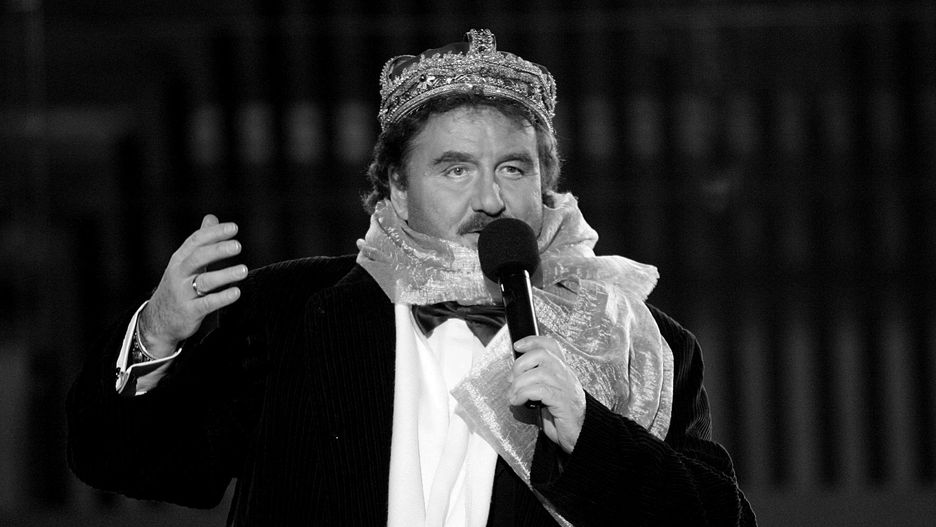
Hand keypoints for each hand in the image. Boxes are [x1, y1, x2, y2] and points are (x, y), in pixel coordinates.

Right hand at [138, 214, 246, 357]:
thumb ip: (201, 241)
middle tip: (238, 245)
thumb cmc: (178, 286)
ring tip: (244, 270)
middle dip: (218, 250)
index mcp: (180, 259)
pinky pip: (206, 304)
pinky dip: (222, 298)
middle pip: (198, 258)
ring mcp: (183, 293)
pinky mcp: (189, 312)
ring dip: (225, 275)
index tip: (233, 227)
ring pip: (205, 281)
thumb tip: (212, 217)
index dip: (214, 233)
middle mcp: (180, 274)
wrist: (158, 321)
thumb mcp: (185, 262)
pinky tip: (236, 293)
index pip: (196, 241)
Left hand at [507, 336, 585, 453]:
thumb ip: (535, 383)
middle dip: (520, 364)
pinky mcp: (562, 402)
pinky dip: (523, 394)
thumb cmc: (562, 417)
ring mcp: (565, 387)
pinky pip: (540, 390)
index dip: (533, 341)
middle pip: (542, 354)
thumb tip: (513, 379)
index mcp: (562, 370)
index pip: (550, 345)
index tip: (517, 345)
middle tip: (512, 380)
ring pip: (538, 373)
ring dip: (519, 384)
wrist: (582, 435)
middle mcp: (565, 375)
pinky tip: (518, 401)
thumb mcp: (548, 394)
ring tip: (513, 395)